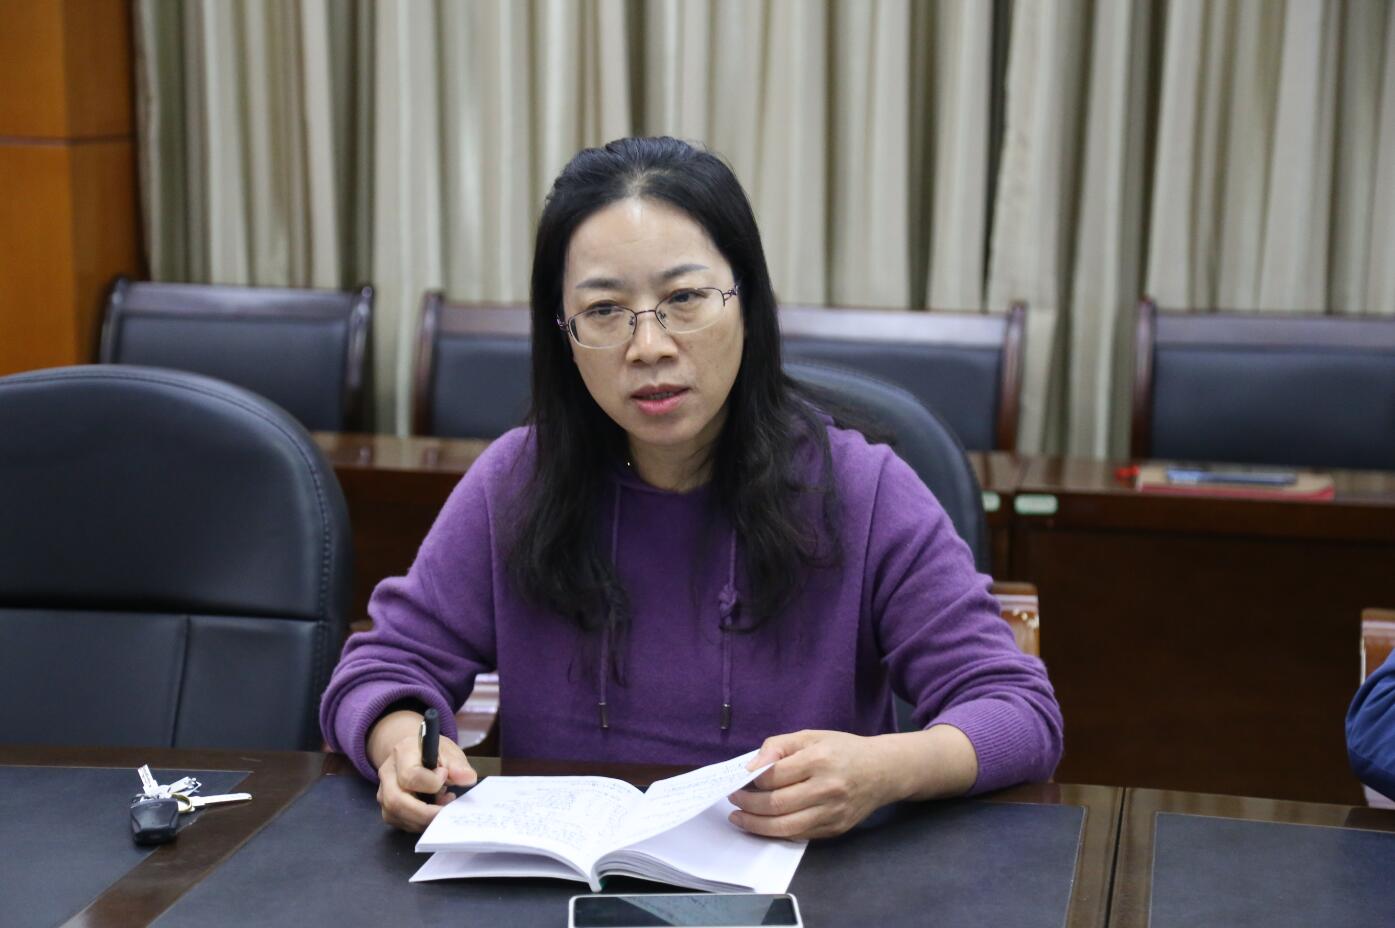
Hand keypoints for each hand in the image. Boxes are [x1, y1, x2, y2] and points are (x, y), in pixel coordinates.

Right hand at [369, 711, 477, 831]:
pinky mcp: (387, 808)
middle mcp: (387, 773)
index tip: (445, 776)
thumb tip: (468, 778)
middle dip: (425, 813)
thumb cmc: (432, 752)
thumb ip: (458, 765)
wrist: (414, 754)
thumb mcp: (448, 751)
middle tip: (447, 812)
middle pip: (396, 801)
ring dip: (423, 819)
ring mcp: (383, 792)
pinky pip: (400, 823)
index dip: (431, 782)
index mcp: (402, 753)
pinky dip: (419, 823)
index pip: (410, 776)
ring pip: (397, 815)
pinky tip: (433, 812)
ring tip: (443, 807)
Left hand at [727, 730, 899, 839]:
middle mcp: (827, 788)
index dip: (751, 779)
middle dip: (748, 805)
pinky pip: (800, 835)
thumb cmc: (843, 750)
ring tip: (740, 818)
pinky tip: (764, 825)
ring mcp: (833, 812)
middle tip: (734, 800)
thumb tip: (752, 766)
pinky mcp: (836, 829)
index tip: (740, 780)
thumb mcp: (811, 736)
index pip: (774, 775)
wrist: (883, 771)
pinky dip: (777, 832)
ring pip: (785, 827)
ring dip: (756, 825)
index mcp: (819, 760)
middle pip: (776, 804)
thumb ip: (779, 745)